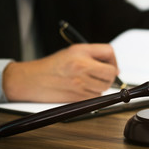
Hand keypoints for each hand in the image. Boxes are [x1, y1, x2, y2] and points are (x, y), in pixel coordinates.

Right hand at [2, 44, 118, 101]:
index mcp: (81, 53)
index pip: (109, 52)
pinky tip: (83, 88)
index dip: (112, 59)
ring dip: (101, 85)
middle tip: (102, 74)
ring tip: (88, 80)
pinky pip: (95, 97)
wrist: (33, 80)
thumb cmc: (52, 65)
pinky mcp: (78, 97)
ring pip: (104, 87)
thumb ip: (94, 54)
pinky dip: (93, 93)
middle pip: (111, 73)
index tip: (110, 63)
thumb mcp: (73, 51)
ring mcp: (80, 84)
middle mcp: (81, 67)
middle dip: (110, 74)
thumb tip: (115, 67)